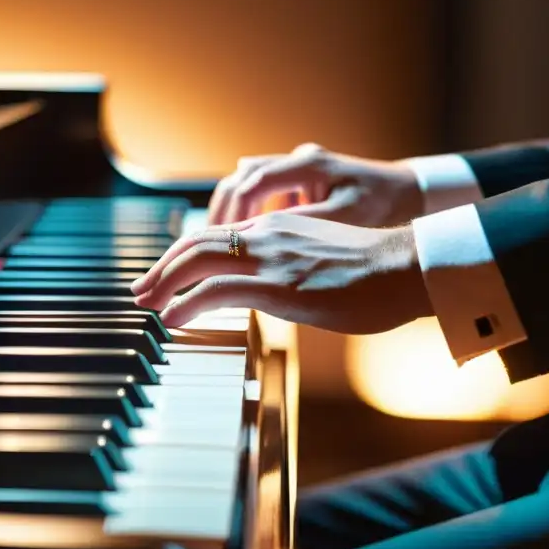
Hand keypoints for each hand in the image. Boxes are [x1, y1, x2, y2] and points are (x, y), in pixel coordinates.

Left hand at [130, 212, 432, 332]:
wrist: (407, 268)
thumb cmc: (378, 271)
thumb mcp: (326, 258)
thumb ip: (295, 264)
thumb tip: (278, 287)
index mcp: (279, 227)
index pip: (217, 233)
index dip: (184, 252)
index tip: (167, 272)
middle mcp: (268, 235)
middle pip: (196, 241)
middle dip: (162, 266)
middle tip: (141, 289)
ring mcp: (271, 258)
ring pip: (197, 260)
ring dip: (164, 283)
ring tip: (147, 304)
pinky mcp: (278, 286)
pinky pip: (216, 291)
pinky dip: (186, 304)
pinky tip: (174, 320)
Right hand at [208, 143, 424, 226]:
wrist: (414, 193)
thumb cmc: (386, 207)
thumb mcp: (347, 221)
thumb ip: (302, 226)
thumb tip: (259, 239)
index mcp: (310, 165)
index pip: (251, 184)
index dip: (229, 215)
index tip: (216, 244)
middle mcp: (300, 158)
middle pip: (240, 178)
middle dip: (218, 214)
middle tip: (201, 247)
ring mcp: (300, 165)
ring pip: (247, 181)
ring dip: (230, 211)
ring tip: (216, 245)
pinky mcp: (303, 178)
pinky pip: (263, 190)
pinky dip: (249, 211)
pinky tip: (246, 238)